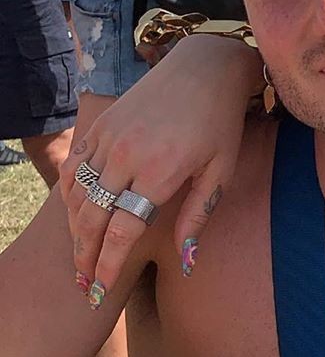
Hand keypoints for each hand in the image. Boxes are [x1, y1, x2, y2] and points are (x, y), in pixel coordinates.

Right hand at [59, 33, 258, 292]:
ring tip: (80, 258)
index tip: (101, 289)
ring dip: (75, 231)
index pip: (122, 231)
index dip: (109, 264)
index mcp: (159, 171)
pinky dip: (72, 196)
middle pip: (92, 218)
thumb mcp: (220, 172)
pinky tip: (77, 217)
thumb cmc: (220, 123)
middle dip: (85, 256)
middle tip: (84, 285)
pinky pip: (77, 167)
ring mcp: (108, 138)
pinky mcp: (100, 125)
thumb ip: (198, 218)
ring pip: (79, 195)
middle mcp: (126, 155)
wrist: (203, 67)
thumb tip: (186, 262)